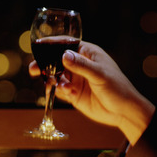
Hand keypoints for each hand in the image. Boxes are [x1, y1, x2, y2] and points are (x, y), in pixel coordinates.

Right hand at [29, 41, 155, 144]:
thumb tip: (64, 55)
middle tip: (33, 69)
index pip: (66, 44)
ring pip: (55, 76)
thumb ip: (81, 65)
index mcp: (87, 53)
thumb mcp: (100, 75)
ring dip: (52, 80)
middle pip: (55, 60)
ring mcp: (75, 79)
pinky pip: (59, 90)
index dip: (51, 44)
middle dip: (44, 64)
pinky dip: (59, 91)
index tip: (38, 46)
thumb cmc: (117, 88)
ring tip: (57, 86)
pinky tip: (69, 93)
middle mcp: (79, 65)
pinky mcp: (73, 94)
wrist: (123, 112)